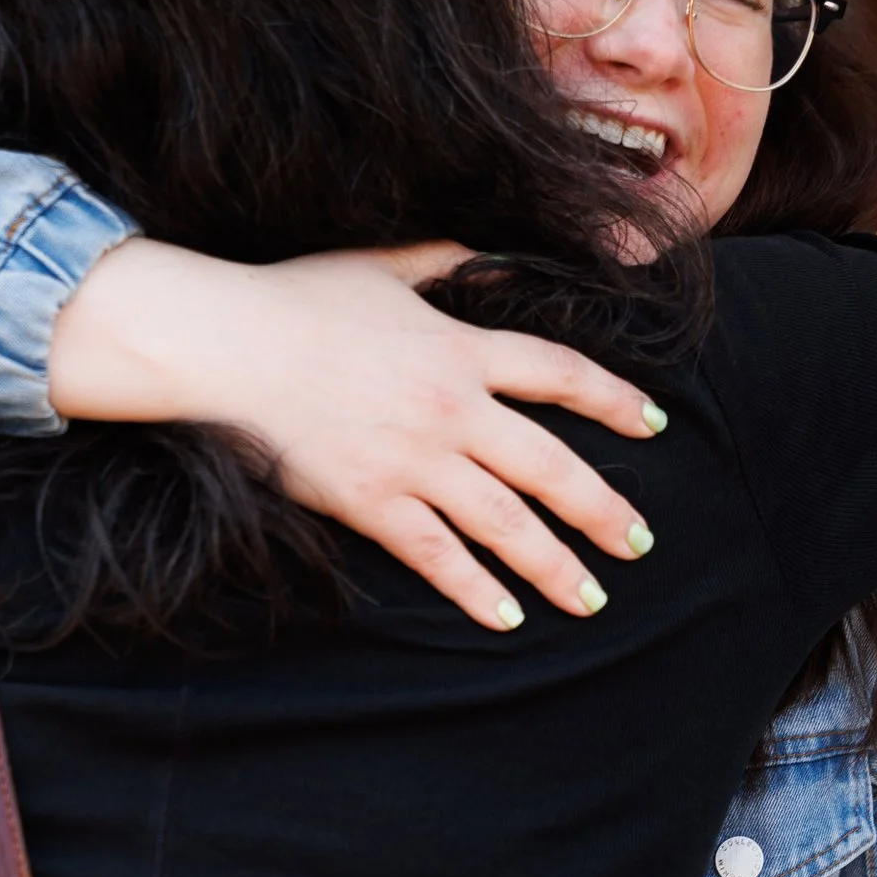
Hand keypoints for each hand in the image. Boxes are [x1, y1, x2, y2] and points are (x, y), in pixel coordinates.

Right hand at [48, 239, 665, 628]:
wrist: (224, 344)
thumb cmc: (294, 298)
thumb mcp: (383, 266)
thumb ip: (448, 262)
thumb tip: (495, 258)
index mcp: (460, 346)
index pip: (562, 374)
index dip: (614, 401)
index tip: (652, 425)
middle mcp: (452, 408)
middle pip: (550, 465)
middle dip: (603, 509)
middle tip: (641, 543)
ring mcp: (413, 459)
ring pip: (505, 522)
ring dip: (555, 565)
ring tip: (592, 599)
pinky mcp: (370, 501)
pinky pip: (436, 555)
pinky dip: (474, 590)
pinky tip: (507, 619)